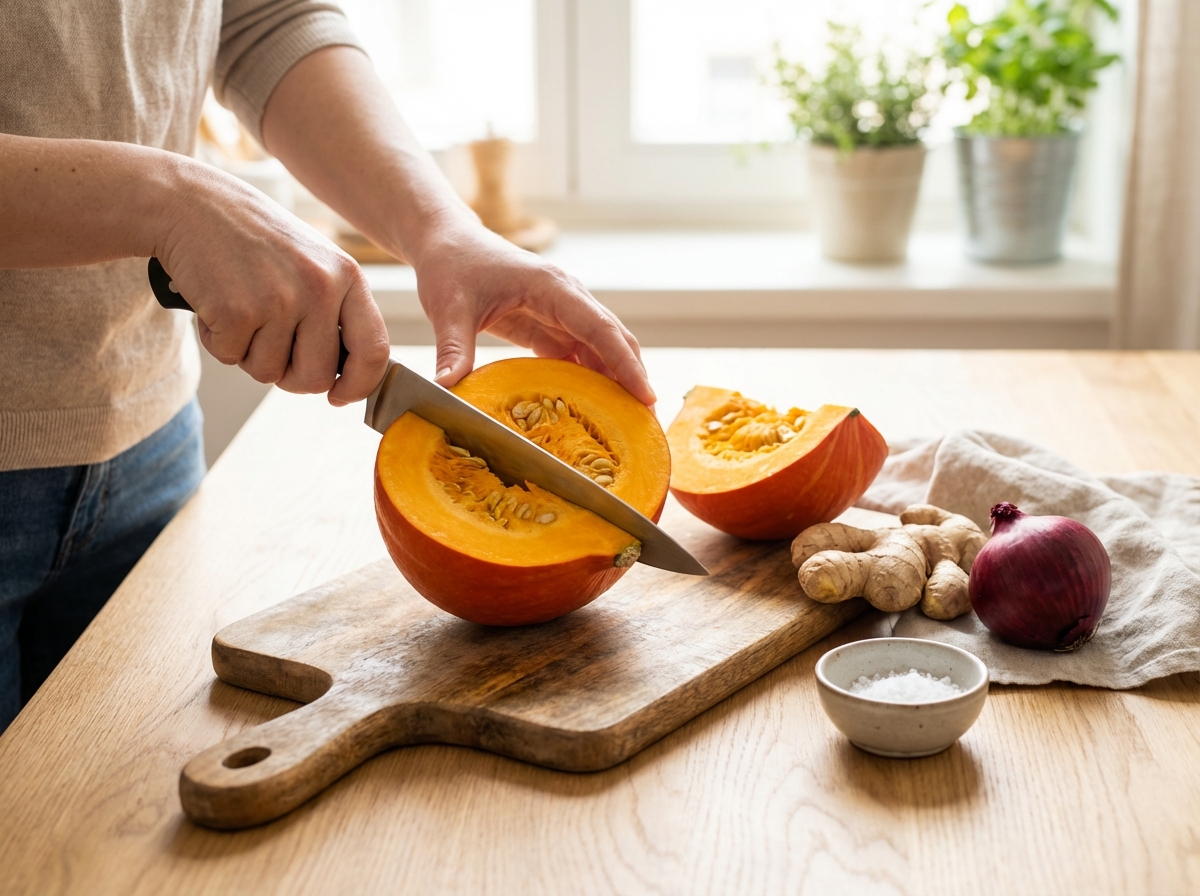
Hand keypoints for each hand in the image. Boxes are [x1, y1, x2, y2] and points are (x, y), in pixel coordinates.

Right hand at [156, 160, 389, 404]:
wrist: (191, 203)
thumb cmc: (255, 240)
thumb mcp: (313, 263)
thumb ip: (336, 312)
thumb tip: (345, 377)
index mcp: (348, 276)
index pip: (374, 351)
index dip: (358, 385)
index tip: (337, 396)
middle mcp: (320, 287)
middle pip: (316, 377)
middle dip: (288, 375)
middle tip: (267, 344)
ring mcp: (279, 299)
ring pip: (269, 373)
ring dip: (248, 354)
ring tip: (239, 308)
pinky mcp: (236, 311)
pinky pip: (231, 358)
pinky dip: (217, 341)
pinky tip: (215, 303)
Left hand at [411, 216, 655, 405]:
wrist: (448, 243)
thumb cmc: (452, 265)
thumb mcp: (448, 307)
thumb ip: (452, 348)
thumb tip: (446, 388)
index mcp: (551, 287)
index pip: (600, 328)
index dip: (624, 363)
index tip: (645, 395)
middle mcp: (566, 298)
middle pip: (613, 339)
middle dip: (633, 376)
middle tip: (647, 421)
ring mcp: (561, 312)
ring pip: (601, 348)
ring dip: (615, 381)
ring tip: (629, 423)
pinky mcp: (550, 326)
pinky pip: (579, 355)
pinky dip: (590, 380)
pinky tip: (594, 410)